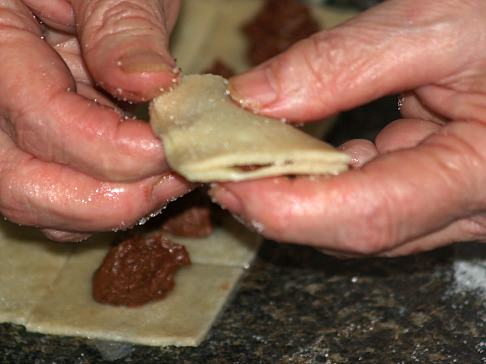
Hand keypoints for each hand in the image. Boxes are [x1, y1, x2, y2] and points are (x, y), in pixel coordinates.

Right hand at [0, 0, 188, 240]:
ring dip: (110, 208)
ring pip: (41, 204)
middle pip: (26, 187)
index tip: (177, 148)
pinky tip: (148, 180)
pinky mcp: (34, 147)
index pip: (45, 122)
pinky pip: (58, 199)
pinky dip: (103, 202)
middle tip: (178, 178)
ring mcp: (7, 132)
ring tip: (170, 180)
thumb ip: (122, 25)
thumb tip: (150, 85)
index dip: (116, 149)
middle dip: (112, 199)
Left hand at [212, 0, 485, 255]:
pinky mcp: (429, 193)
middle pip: (353, 231)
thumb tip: (252, 100)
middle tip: (220, 169)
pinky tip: (291, 154)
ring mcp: (447, 207)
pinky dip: (318, 184)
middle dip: (277, 208)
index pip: (369, 216)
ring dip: (292, 198)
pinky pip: (363, 203)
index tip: (227, 180)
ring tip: (244, 160)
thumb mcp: (432, 25)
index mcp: (479, 173)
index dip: (288, 209)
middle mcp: (465, 209)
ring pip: (352, 225)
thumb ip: (339, 65)